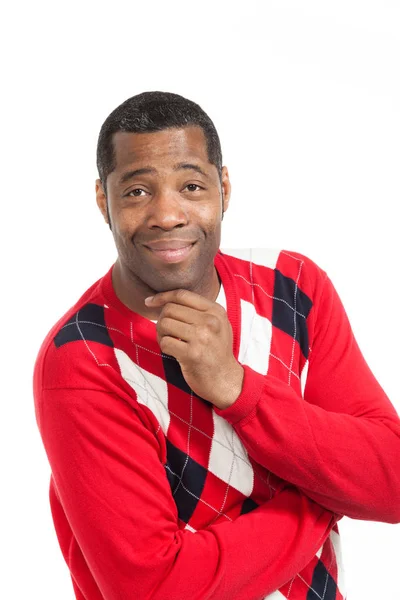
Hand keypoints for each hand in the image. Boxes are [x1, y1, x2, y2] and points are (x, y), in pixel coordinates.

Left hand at [145, 289, 243, 409]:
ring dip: (161, 334)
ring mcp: (202, 337)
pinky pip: (165, 342)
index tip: (150, 301)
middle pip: (170, 309)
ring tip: (170, 341)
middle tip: (166, 332)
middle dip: (162, 319)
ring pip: (164, 324)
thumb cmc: (216, 352)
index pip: (182, 294)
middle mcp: (210, 321)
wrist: (225, 380)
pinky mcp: (192, 354)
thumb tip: (164, 300)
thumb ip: (198, 310)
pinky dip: (164, 347)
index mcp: (215, 311)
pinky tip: (173, 352)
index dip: (162, 296)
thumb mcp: (217, 325)